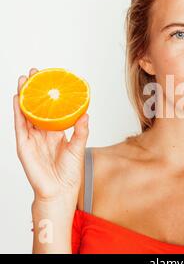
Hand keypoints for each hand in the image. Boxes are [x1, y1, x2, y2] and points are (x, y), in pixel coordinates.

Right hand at [13, 68, 88, 202]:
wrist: (60, 192)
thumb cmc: (70, 173)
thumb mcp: (78, 148)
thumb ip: (81, 131)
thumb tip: (86, 113)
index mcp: (55, 133)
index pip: (50, 110)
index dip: (49, 96)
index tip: (50, 80)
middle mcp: (42, 134)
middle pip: (36, 108)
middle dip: (34, 90)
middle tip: (35, 72)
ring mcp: (31, 139)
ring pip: (25, 113)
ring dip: (24, 96)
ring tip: (24, 79)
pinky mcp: (24, 146)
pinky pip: (19, 126)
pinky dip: (17, 112)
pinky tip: (16, 99)